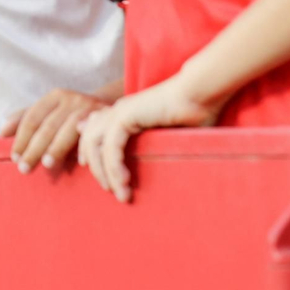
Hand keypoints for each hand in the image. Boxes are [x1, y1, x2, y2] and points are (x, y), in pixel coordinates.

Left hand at [1, 88, 109, 173]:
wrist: (111, 106)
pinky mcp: (107, 119)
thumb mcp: (51, 111)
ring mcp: (90, 108)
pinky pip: (92, 135)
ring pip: (68, 129)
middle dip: (34, 148)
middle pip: (48, 126)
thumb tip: (2, 132)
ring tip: (47, 164)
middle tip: (24, 168)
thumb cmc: (73, 113)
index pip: (33, 118)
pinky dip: (84, 147)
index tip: (14, 157)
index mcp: (55, 96)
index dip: (22, 138)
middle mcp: (72, 99)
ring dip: (57, 147)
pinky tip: (79, 162)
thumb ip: (27, 119)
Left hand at [78, 75, 221, 202]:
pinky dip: (114, 167)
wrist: (200, 95)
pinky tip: (124, 182)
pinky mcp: (126, 116)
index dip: (89, 154)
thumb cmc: (193, 114)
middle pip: (89, 141)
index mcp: (124, 112)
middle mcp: (117, 111)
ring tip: (120, 193)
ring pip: (96, 146)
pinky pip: (111, 146)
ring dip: (104, 172)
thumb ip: (150, 145)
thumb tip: (148, 162)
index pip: (93, 132)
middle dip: (96, 169)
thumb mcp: (167, 135)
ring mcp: (119, 112)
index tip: (100, 178)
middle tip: (111, 191)